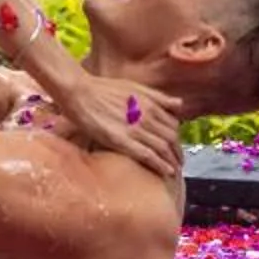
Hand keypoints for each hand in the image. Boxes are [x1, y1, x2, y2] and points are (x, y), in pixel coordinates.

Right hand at [44, 66, 182, 177]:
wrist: (80, 93)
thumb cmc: (103, 88)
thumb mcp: (135, 87)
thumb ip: (158, 97)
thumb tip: (179, 104)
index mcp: (151, 103)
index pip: (174, 124)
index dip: (177, 137)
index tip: (176, 145)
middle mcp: (148, 116)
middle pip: (172, 138)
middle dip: (177, 152)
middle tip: (178, 162)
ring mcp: (136, 129)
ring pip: (163, 148)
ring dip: (172, 161)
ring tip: (174, 170)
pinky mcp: (123, 141)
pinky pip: (148, 155)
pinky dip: (160, 165)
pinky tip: (166, 172)